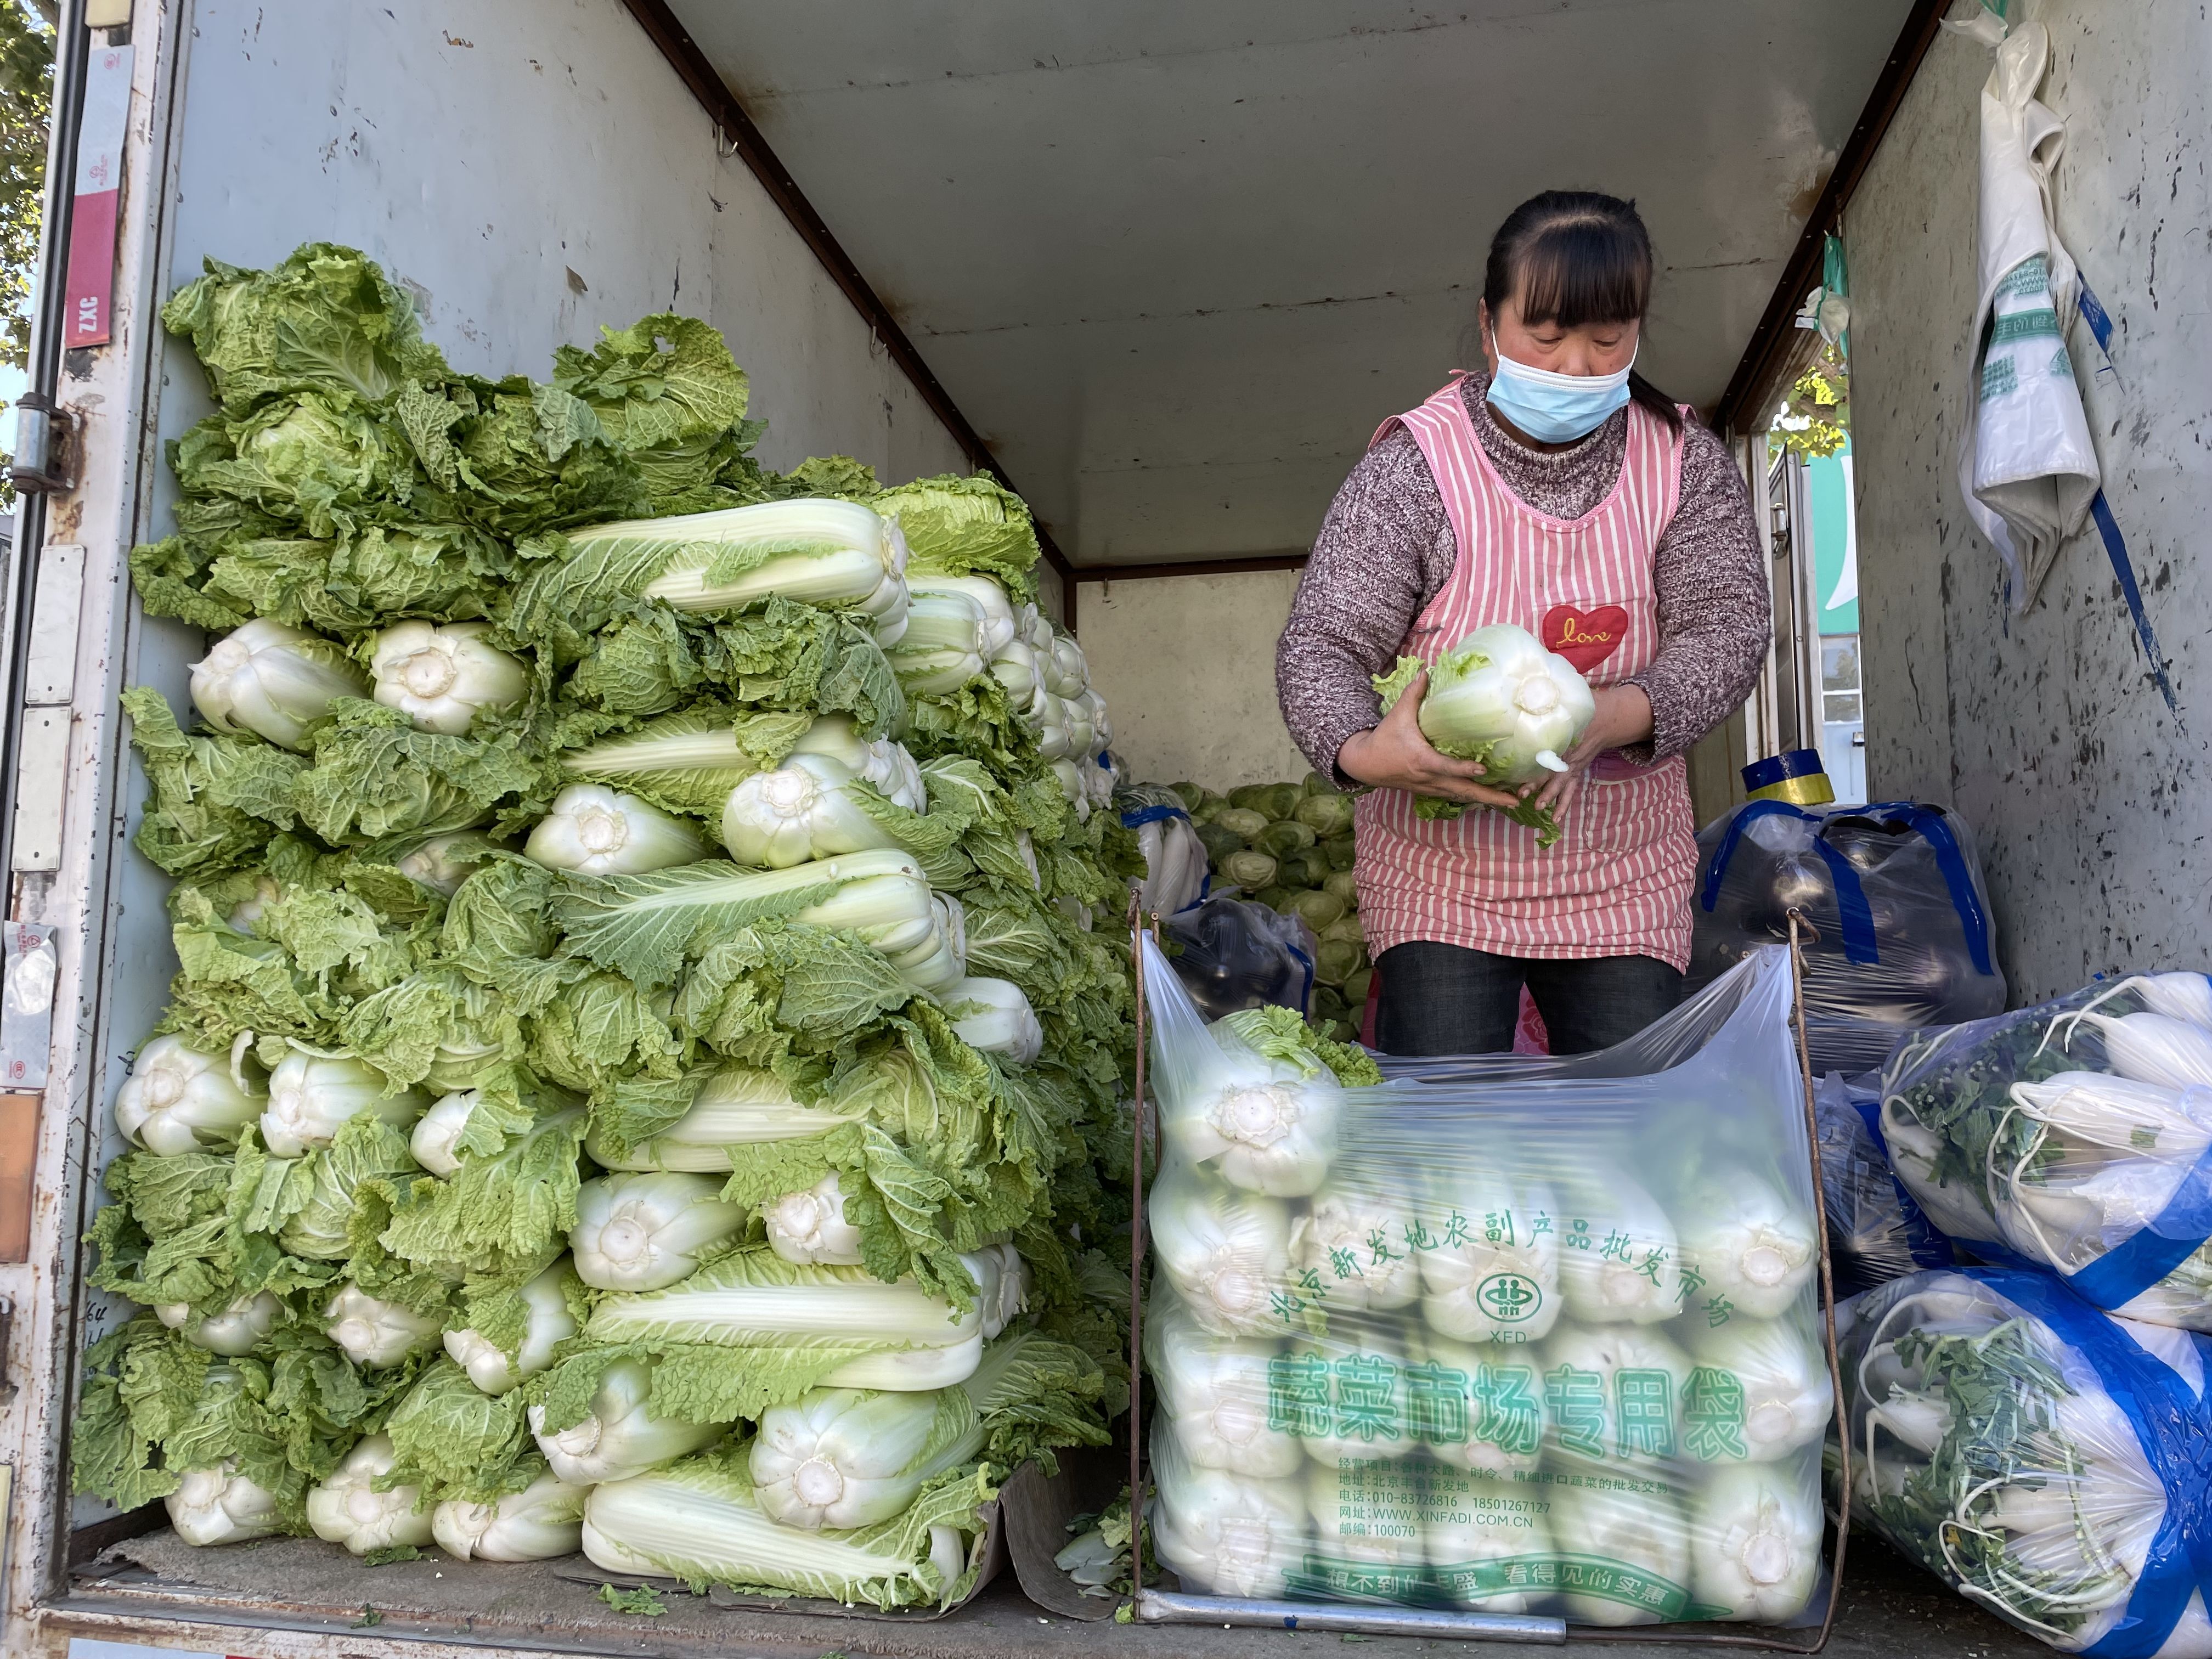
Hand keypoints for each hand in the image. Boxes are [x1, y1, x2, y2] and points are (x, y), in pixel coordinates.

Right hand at [1336, 669, 1531, 811]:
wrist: (1365, 764)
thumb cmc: (1384, 739)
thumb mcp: (1397, 715)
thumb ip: (1413, 694)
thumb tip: (1426, 671)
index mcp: (1421, 759)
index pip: (1445, 767)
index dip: (1464, 769)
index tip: (1483, 770)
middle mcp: (1428, 778)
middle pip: (1463, 791)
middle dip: (1489, 797)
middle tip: (1514, 801)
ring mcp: (1430, 787)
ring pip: (1462, 796)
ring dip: (1486, 800)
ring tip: (1511, 801)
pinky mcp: (1430, 790)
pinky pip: (1455, 796)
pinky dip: (1474, 797)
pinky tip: (1490, 797)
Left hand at [1527, 684, 1655, 819]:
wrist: (1608, 719)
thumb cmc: (1584, 709)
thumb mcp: (1569, 701)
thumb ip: (1551, 699)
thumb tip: (1530, 687)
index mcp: (1567, 737)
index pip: (1550, 750)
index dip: (1536, 759)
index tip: (1522, 767)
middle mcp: (1571, 754)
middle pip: (1554, 770)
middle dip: (1539, 783)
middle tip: (1523, 793)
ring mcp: (1575, 766)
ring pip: (1563, 784)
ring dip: (1551, 797)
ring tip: (1539, 809)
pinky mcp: (1576, 772)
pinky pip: (1571, 791)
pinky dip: (1564, 805)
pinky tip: (1555, 819)